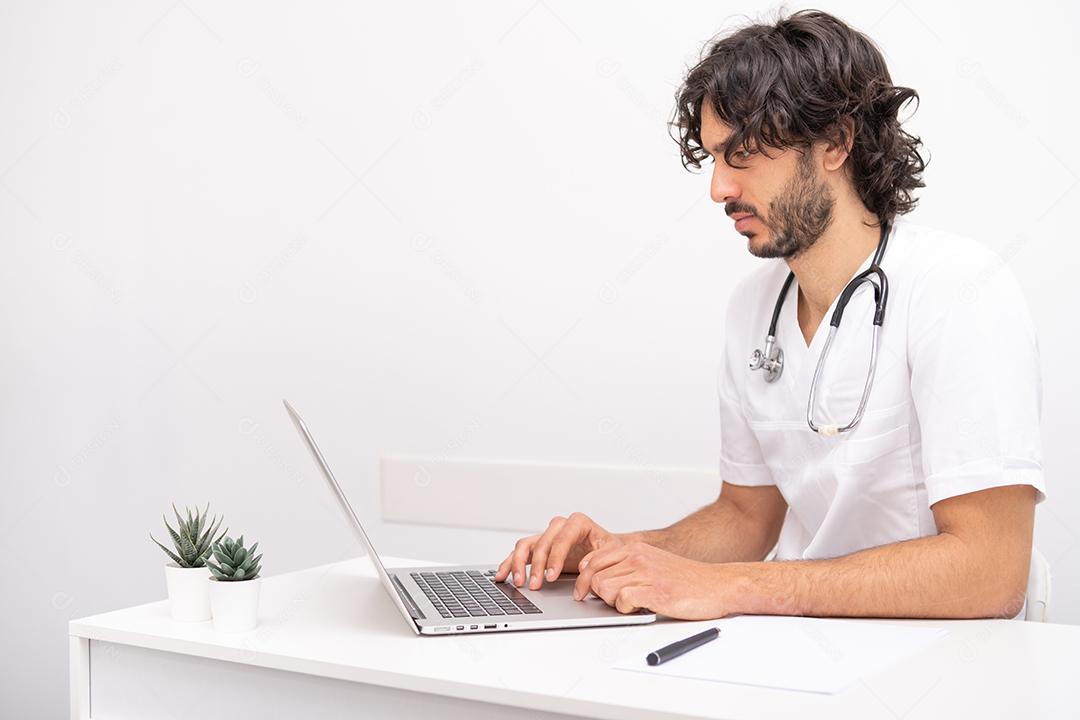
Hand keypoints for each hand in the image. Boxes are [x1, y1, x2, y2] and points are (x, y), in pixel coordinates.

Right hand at [494, 512, 627, 589]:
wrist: (608, 551)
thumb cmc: (611, 551)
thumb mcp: (613, 554)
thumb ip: (598, 560)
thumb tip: (582, 566)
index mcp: (579, 523)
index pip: (562, 537)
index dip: (555, 557)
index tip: (552, 577)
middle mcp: (560, 526)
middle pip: (541, 542)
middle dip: (537, 566)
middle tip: (535, 585)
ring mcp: (548, 536)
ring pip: (525, 545)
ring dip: (519, 564)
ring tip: (518, 583)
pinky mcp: (540, 548)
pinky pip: (520, 553)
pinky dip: (510, 563)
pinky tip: (502, 575)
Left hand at [573, 541, 737, 619]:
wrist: (717, 585)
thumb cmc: (684, 578)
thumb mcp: (651, 562)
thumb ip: (625, 566)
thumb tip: (594, 578)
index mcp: (634, 548)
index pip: (592, 560)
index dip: (583, 579)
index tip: (582, 591)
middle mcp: (637, 557)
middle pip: (593, 577)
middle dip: (598, 593)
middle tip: (613, 600)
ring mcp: (646, 574)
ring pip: (603, 588)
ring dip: (611, 602)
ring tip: (630, 603)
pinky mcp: (655, 592)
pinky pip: (622, 601)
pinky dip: (625, 609)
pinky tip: (639, 608)